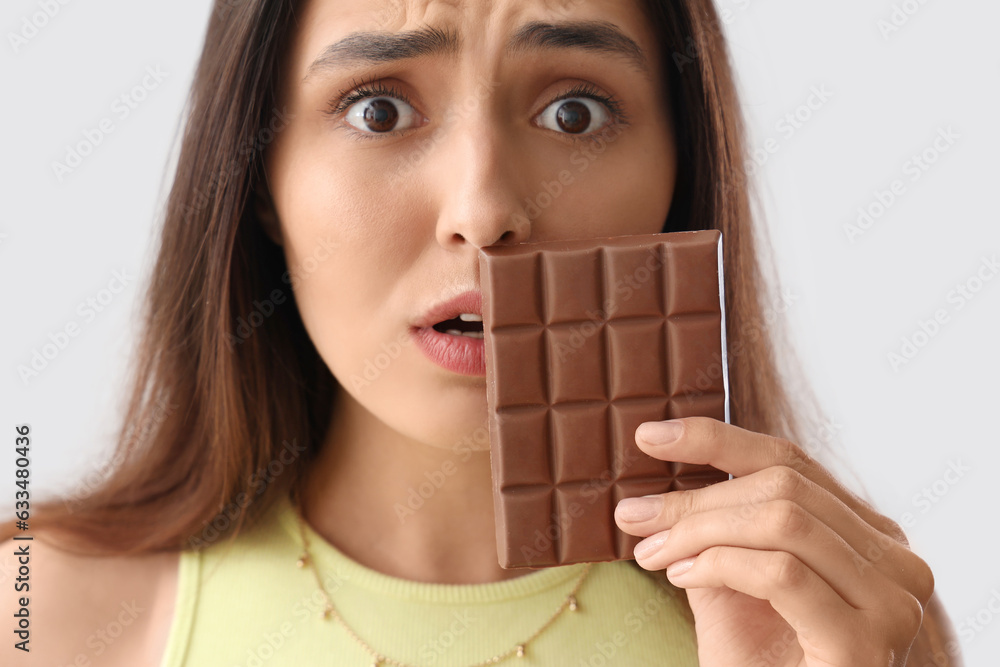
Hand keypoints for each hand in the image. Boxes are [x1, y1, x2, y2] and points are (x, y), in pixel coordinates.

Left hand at [613, 416, 933, 666]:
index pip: (791, 463)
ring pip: (781, 521)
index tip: (650, 436)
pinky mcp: (864, 642)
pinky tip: (681, 578)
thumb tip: (661, 484)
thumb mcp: (733, 586)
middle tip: (635, 515)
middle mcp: (898, 563)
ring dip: (699, 531)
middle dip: (696, 498)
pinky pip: (779, 573)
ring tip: (654, 554)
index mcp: (871, 538)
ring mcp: (891, 602)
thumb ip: (718, 533)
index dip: (717, 440)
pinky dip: (717, 565)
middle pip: (783, 488)